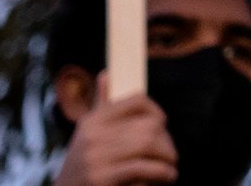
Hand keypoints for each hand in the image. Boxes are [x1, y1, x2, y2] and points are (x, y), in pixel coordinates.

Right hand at [54, 93, 178, 184]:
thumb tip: (106, 74)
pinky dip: (161, 173)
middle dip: (166, 142)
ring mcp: (97, 157)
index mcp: (94, 120)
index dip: (156, 111)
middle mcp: (94, 135)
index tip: (162, 125)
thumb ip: (100, 106)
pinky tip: (167, 177)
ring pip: (148, 145)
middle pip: (148, 126)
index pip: (137, 101)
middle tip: (170, 155)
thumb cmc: (80, 166)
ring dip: (167, 157)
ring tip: (170, 169)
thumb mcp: (86, 134)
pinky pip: (143, 168)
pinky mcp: (102, 179)